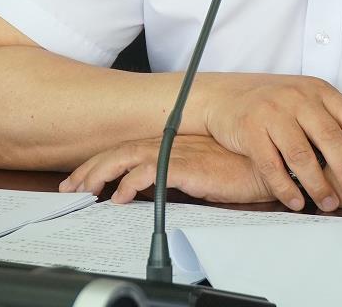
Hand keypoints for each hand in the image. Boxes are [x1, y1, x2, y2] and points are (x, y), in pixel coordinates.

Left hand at [59, 135, 277, 205]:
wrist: (270, 165)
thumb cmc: (241, 169)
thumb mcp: (201, 173)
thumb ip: (176, 175)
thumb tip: (148, 193)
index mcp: (174, 143)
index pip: (128, 149)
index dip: (101, 162)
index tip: (81, 178)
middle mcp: (172, 144)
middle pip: (121, 151)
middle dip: (91, 169)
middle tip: (71, 187)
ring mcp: (180, 153)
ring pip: (128, 158)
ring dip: (102, 174)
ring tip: (85, 191)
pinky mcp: (190, 166)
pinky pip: (152, 172)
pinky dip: (131, 183)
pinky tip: (120, 197)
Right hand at [195, 73, 341, 212]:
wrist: (226, 96)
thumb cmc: (276, 101)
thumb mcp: (312, 99)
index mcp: (317, 90)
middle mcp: (297, 98)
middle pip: (328, 137)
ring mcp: (272, 113)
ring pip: (300, 154)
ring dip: (317, 183)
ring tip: (329, 203)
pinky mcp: (250, 130)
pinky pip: (271, 165)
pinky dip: (286, 187)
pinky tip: (297, 201)